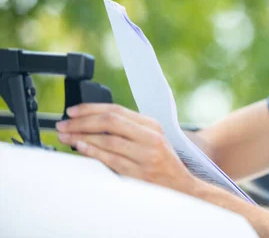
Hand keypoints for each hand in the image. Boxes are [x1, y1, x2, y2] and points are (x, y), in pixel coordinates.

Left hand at [56, 103, 195, 193]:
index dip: (90, 109)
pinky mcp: (140, 172)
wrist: (180, 184)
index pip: (116, 110)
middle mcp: (150, 137)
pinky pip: (111, 159)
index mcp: (152, 125)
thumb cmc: (161, 161)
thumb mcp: (151, 138)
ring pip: (108, 140)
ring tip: (66, 136)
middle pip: (110, 122)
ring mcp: (146, 155)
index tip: (72, 112)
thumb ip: (127, 129)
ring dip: (82, 136)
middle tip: (64, 124)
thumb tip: (91, 122)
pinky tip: (80, 147)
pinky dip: (93, 151)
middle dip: (82, 121)